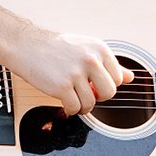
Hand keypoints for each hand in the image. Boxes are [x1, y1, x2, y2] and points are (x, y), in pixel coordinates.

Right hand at [8, 28, 133, 115]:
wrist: (26, 45)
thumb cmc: (54, 48)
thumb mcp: (85, 48)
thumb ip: (108, 63)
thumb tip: (130, 77)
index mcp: (99, 48)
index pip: (118, 78)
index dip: (106, 85)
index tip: (95, 84)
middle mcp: (90, 59)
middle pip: (109, 93)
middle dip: (98, 97)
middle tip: (86, 93)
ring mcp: (76, 73)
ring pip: (91, 103)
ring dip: (82, 106)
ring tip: (73, 98)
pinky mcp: (62, 86)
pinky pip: (75, 108)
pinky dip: (70, 110)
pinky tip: (64, 102)